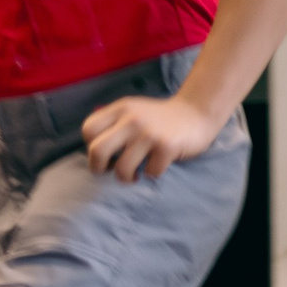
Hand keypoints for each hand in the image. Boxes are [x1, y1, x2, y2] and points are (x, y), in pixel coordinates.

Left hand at [81, 94, 224, 180]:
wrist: (198, 113)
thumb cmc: (159, 119)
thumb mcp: (132, 112)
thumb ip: (112, 124)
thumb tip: (92, 153)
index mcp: (120, 109)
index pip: (88, 130)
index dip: (90, 146)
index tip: (104, 153)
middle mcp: (132, 119)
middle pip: (97, 150)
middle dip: (98, 168)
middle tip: (107, 171)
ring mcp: (150, 132)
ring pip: (122, 168)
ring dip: (126, 177)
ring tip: (133, 175)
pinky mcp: (167, 146)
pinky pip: (150, 172)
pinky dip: (151, 174)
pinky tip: (156, 165)